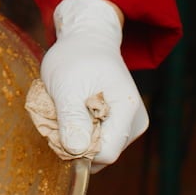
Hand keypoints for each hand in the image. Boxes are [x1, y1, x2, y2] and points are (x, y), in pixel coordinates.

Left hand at [26, 0, 148, 165]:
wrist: (88, 40)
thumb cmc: (76, 58)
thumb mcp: (67, 85)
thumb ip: (72, 118)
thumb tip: (77, 151)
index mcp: (127, 110)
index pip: (106, 153)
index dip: (79, 150)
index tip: (60, 127)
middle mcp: (135, 123)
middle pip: (101, 154)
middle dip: (75, 142)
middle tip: (60, 113)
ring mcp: (129, 125)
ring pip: (97, 150)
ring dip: (75, 136)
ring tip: (67, 109)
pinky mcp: (119, 126)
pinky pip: (97, 141)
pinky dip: (79, 132)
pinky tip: (74, 112)